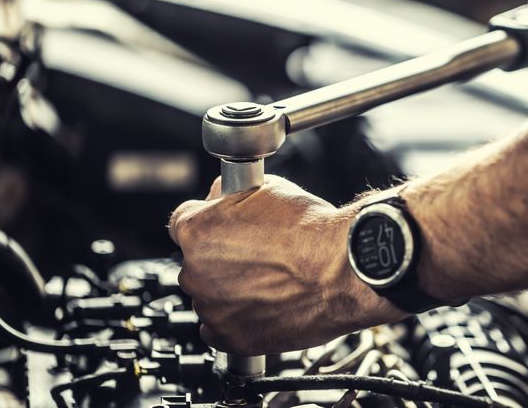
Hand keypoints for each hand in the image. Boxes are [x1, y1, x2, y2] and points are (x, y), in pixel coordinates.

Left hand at [168, 176, 404, 354]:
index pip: (182, 224)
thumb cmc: (313, 231)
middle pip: (195, 263)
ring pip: (208, 296)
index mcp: (198, 231)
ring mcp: (211, 307)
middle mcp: (196, 271)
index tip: (222, 231)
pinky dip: (234, 320)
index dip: (208, 225)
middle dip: (219, 260)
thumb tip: (219, 197)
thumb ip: (231, 194)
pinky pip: (217, 330)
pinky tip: (260, 306)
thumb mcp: (268, 188)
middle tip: (255, 257)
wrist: (344, 268)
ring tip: (266, 282)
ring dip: (227, 290)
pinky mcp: (230, 338)